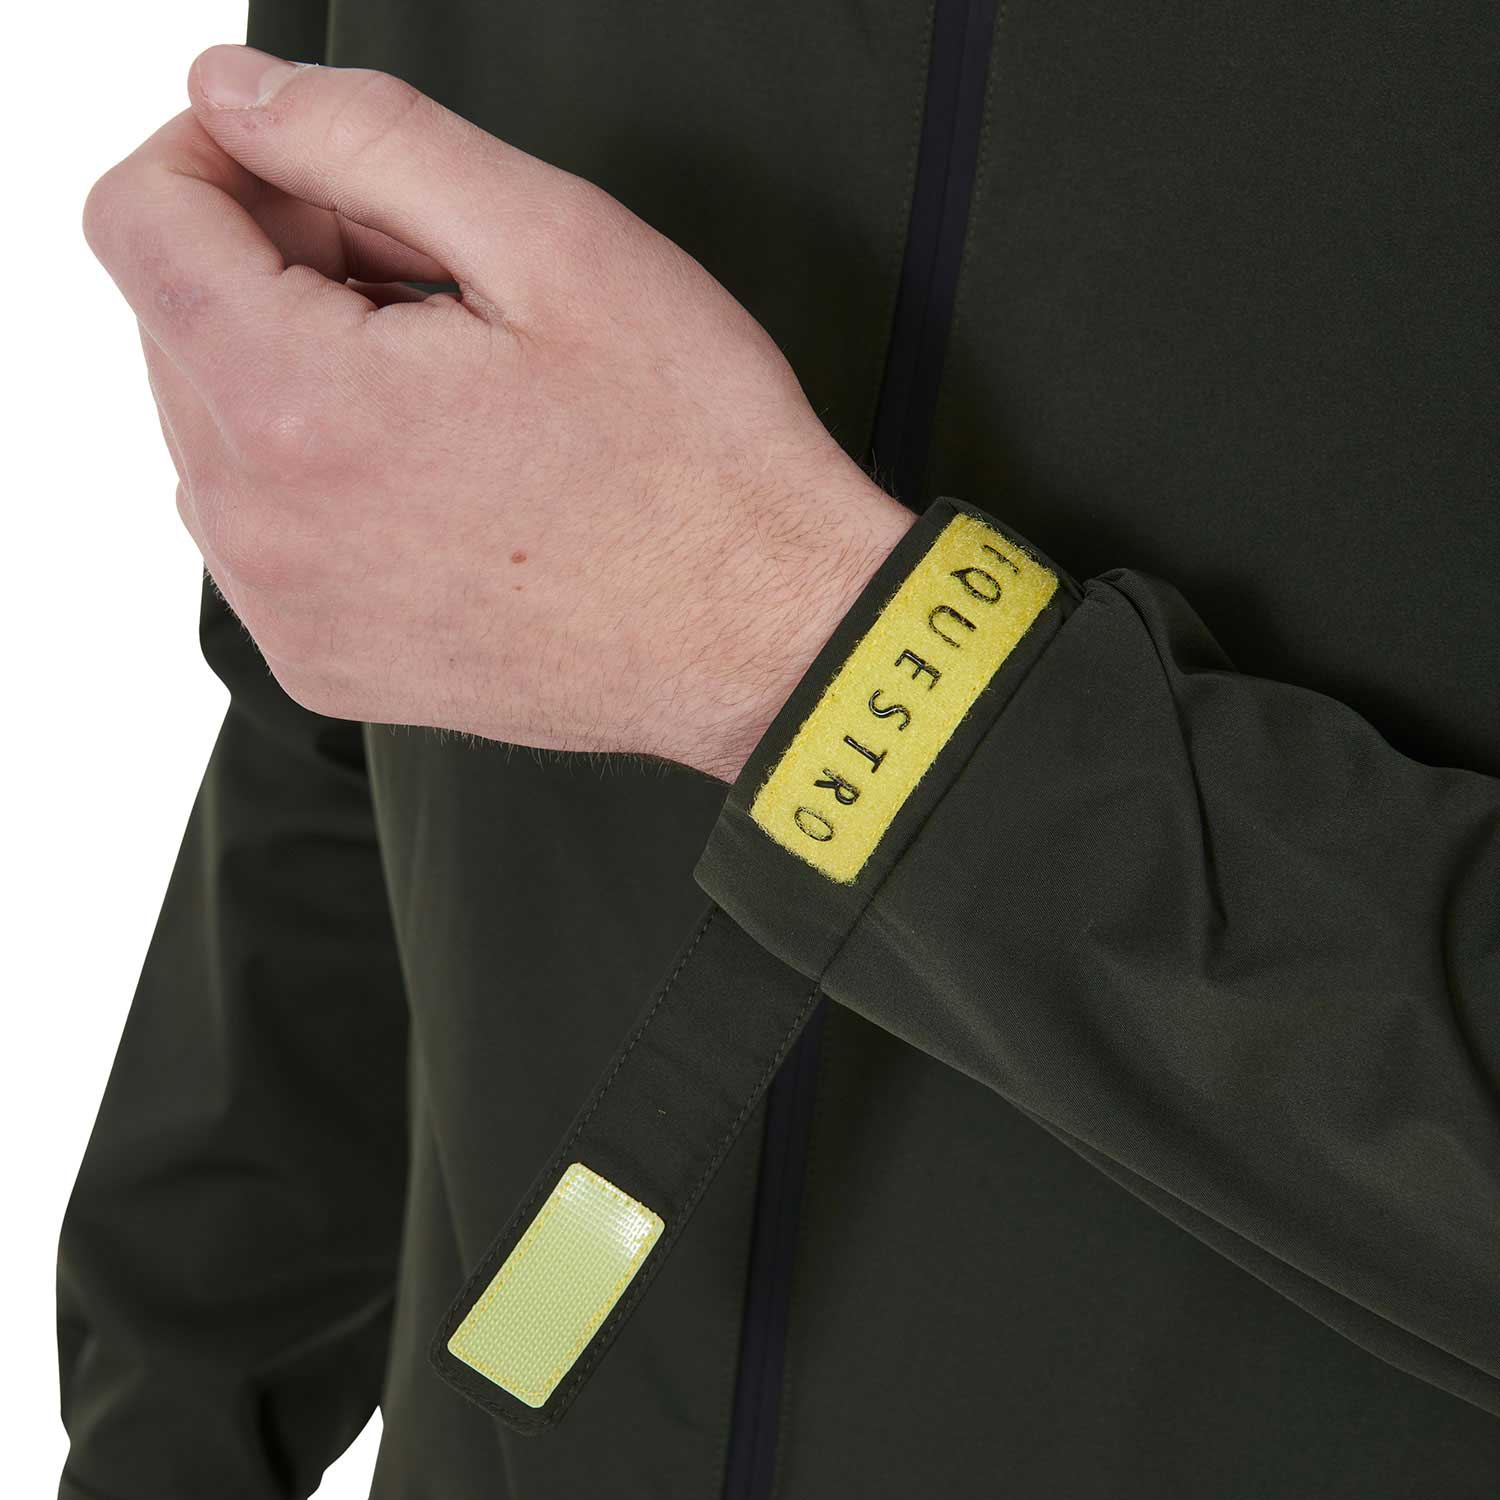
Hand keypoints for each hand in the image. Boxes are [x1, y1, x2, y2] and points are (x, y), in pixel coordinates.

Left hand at [83, 46, 912, 780]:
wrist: (764, 637)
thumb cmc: (696, 458)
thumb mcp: (556, 244)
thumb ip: (367, 138)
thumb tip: (231, 98)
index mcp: (298, 410)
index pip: (137, 220)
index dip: (215, 154)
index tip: (311, 164)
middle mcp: (262, 532)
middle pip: (177, 323)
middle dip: (280, 264)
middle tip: (438, 283)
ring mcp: (289, 614)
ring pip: (217, 429)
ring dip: (302, 369)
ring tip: (453, 387)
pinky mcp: (326, 664)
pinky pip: (266, 530)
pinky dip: (323, 473)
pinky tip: (444, 474)